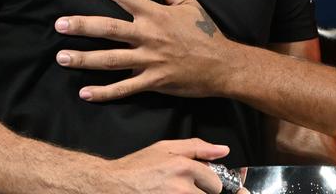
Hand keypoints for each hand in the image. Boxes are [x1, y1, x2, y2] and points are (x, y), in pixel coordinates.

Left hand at [56, 0, 238, 101]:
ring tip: (62, 57)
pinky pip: (125, 88)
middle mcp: (149, 35)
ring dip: (84, 59)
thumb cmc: (205, 32)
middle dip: (82, 26)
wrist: (223, 65)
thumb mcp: (188, 3)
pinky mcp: (153, 81)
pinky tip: (84, 93)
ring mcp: (150, 60)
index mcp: (156, 14)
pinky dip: (104, 92)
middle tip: (59, 24)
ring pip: (110, 60)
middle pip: (109, 28)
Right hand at [105, 138, 245, 193]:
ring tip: (171, 192)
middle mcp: (182, 189)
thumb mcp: (166, 148)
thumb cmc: (137, 167)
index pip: (215, 183)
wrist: (111, 186)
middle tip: (180, 189)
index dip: (208, 184)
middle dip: (200, 193)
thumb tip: (223, 150)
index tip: (200, 184)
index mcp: (184, 167)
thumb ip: (198, 147)